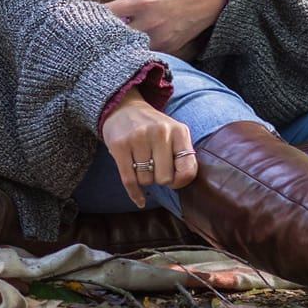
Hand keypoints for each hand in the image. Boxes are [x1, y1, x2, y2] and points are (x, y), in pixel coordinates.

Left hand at [97, 0, 227, 55]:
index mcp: (142, 1)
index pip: (107, 13)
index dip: (92, 15)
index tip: (82, 15)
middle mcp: (150, 22)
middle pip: (115, 36)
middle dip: (101, 34)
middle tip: (90, 31)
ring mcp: (161, 38)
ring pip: (130, 48)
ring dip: (118, 44)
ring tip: (107, 39)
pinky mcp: (171, 48)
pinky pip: (147, 53)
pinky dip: (136, 50)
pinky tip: (128, 45)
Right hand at [98, 88, 197, 206]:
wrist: (123, 108)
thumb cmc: (153, 128)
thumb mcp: (174, 133)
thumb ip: (183, 156)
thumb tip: (180, 183)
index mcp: (178, 131)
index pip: (187, 170)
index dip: (180, 181)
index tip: (174, 178)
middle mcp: (159, 132)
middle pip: (164, 179)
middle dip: (159, 178)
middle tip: (154, 167)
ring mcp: (138, 137)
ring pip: (146, 180)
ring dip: (144, 178)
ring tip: (141, 163)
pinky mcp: (119, 145)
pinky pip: (129, 180)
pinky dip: (135, 194)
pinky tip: (139, 199)